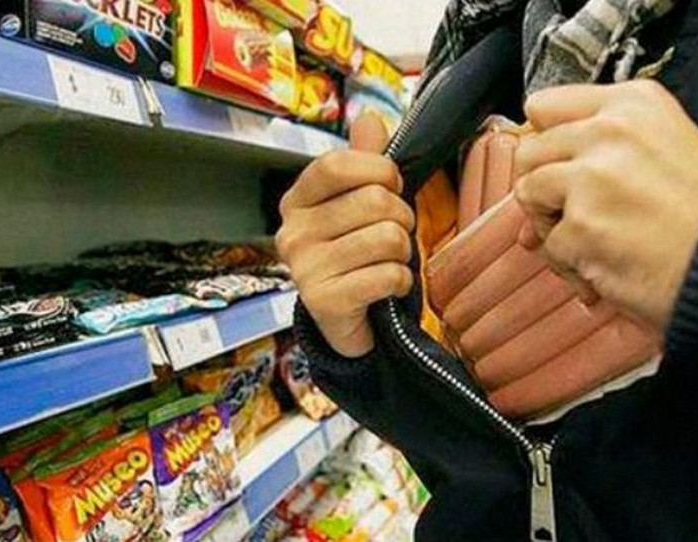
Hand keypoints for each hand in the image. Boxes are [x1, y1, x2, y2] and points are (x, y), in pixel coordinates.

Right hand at [276, 115, 414, 357]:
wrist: (343, 321)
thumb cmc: (354, 255)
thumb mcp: (355, 204)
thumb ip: (363, 161)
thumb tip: (370, 118)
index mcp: (297, 201)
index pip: (337, 165)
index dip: (378, 169)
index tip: (392, 185)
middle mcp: (293, 233)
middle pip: (374, 201)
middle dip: (402, 217)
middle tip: (396, 233)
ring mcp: (305, 269)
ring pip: (388, 238)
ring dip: (404, 252)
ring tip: (391, 260)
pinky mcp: (324, 302)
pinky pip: (388, 276)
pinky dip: (401, 281)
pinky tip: (389, 286)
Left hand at [514, 80, 697, 330]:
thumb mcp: (665, 143)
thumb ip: (603, 144)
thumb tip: (536, 172)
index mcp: (631, 103)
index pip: (545, 106)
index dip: (546, 142)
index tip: (559, 167)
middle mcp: (608, 131)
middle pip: (530, 151)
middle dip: (542, 187)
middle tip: (572, 214)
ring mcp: (592, 178)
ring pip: (529, 194)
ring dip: (551, 224)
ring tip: (590, 241)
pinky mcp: (582, 225)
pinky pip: (549, 245)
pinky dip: (571, 264)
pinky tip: (604, 268)